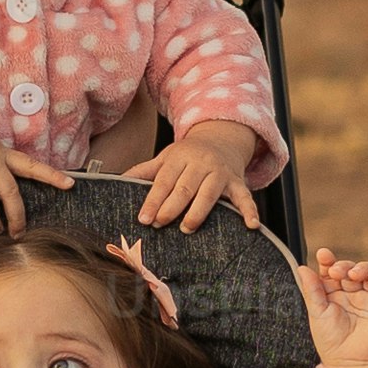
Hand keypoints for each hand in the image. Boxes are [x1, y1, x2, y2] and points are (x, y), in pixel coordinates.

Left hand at [135, 119, 267, 230]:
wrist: (222, 138)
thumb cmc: (188, 155)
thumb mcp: (166, 158)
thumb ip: (144, 171)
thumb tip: (116, 180)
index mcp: (179, 158)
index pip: (164, 180)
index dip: (153, 200)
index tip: (144, 218)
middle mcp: (201, 163)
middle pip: (185, 187)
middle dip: (171, 207)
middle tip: (160, 224)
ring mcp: (220, 173)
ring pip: (210, 193)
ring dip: (198, 212)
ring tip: (187, 228)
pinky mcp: (238, 182)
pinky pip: (245, 197)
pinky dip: (249, 212)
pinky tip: (251, 225)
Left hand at [294, 245, 367, 367]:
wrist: (350, 362)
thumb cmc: (331, 341)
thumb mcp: (317, 313)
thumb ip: (311, 290)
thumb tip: (302, 267)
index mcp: (335, 294)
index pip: (333, 271)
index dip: (329, 261)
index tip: (323, 255)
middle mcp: (354, 293)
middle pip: (351, 269)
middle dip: (344, 266)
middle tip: (336, 272)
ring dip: (363, 268)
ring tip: (353, 275)